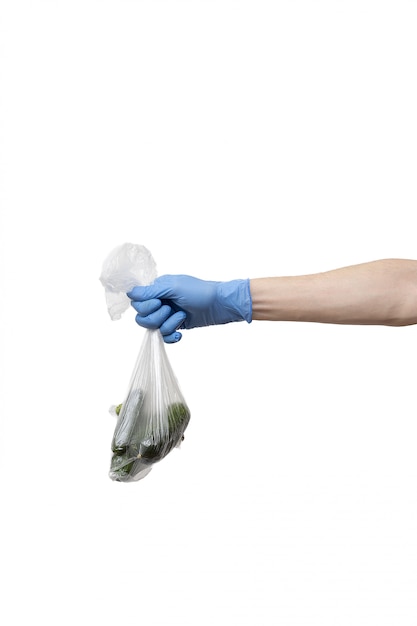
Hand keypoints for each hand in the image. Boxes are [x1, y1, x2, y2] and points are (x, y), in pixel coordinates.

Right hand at [127, 275, 251, 342]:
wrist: (220, 305)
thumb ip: (151, 291)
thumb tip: (130, 293)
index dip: (146, 307)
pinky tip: (180, 334)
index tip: (160, 303)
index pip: (138, 303)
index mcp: (158, 289)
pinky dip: (172, 336)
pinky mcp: (177, 326)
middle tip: (170, 310)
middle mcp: (161, 302)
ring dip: (167, 325)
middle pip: (142, 318)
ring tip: (182, 317)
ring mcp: (168, 315)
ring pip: (154, 328)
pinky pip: (165, 336)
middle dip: (156, 318)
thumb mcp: (174, 288)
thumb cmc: (200, 292)